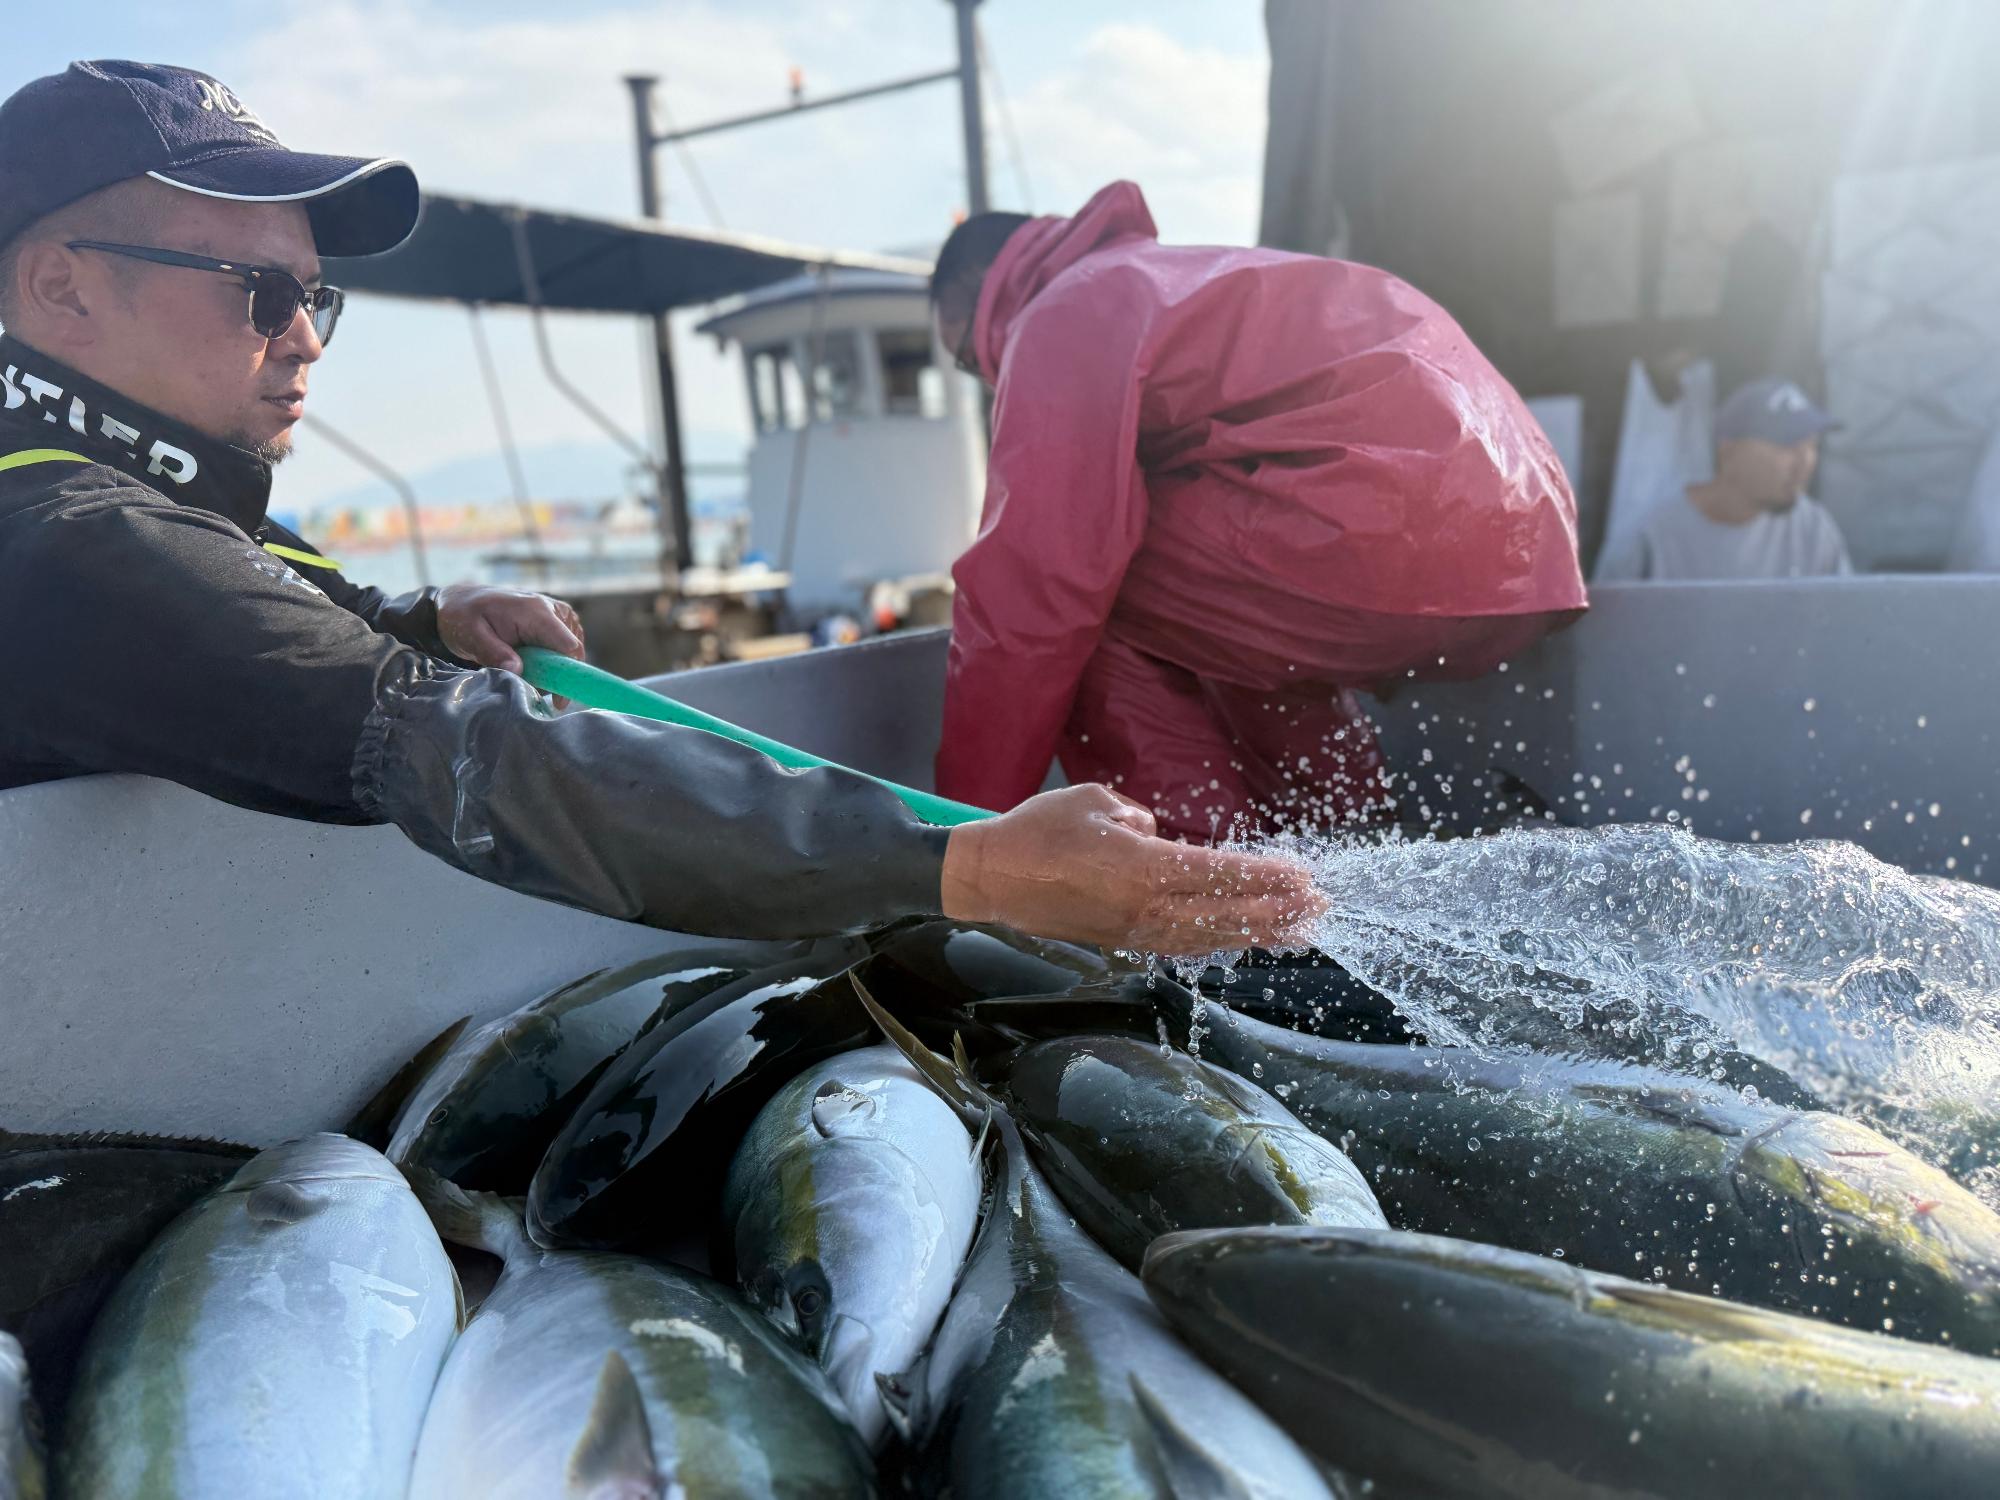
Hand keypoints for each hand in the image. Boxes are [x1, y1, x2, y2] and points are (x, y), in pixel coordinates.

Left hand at [436, 583, 584, 673]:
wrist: (462, 600)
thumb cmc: (464, 617)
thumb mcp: (471, 636)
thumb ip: (493, 653)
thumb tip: (518, 671)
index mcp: (534, 611)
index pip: (568, 646)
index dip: (566, 675)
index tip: (557, 700)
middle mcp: (552, 609)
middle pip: (573, 652)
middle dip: (556, 674)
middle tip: (528, 683)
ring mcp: (557, 613)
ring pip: (571, 651)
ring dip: (552, 667)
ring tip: (524, 668)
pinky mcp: (557, 619)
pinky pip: (565, 646)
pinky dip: (551, 659)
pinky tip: (529, 659)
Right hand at [939, 784, 1326, 956]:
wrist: (990, 879)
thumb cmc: (1038, 830)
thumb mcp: (1096, 802)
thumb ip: (1141, 817)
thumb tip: (1160, 834)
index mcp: (1140, 867)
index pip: (1217, 874)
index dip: (1264, 876)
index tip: (1303, 875)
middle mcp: (1144, 906)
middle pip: (1224, 913)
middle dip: (1277, 910)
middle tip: (1320, 906)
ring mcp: (1134, 930)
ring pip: (1209, 936)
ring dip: (1257, 933)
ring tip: (1299, 930)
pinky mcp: (1123, 941)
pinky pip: (1183, 944)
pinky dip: (1221, 942)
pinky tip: (1245, 939)